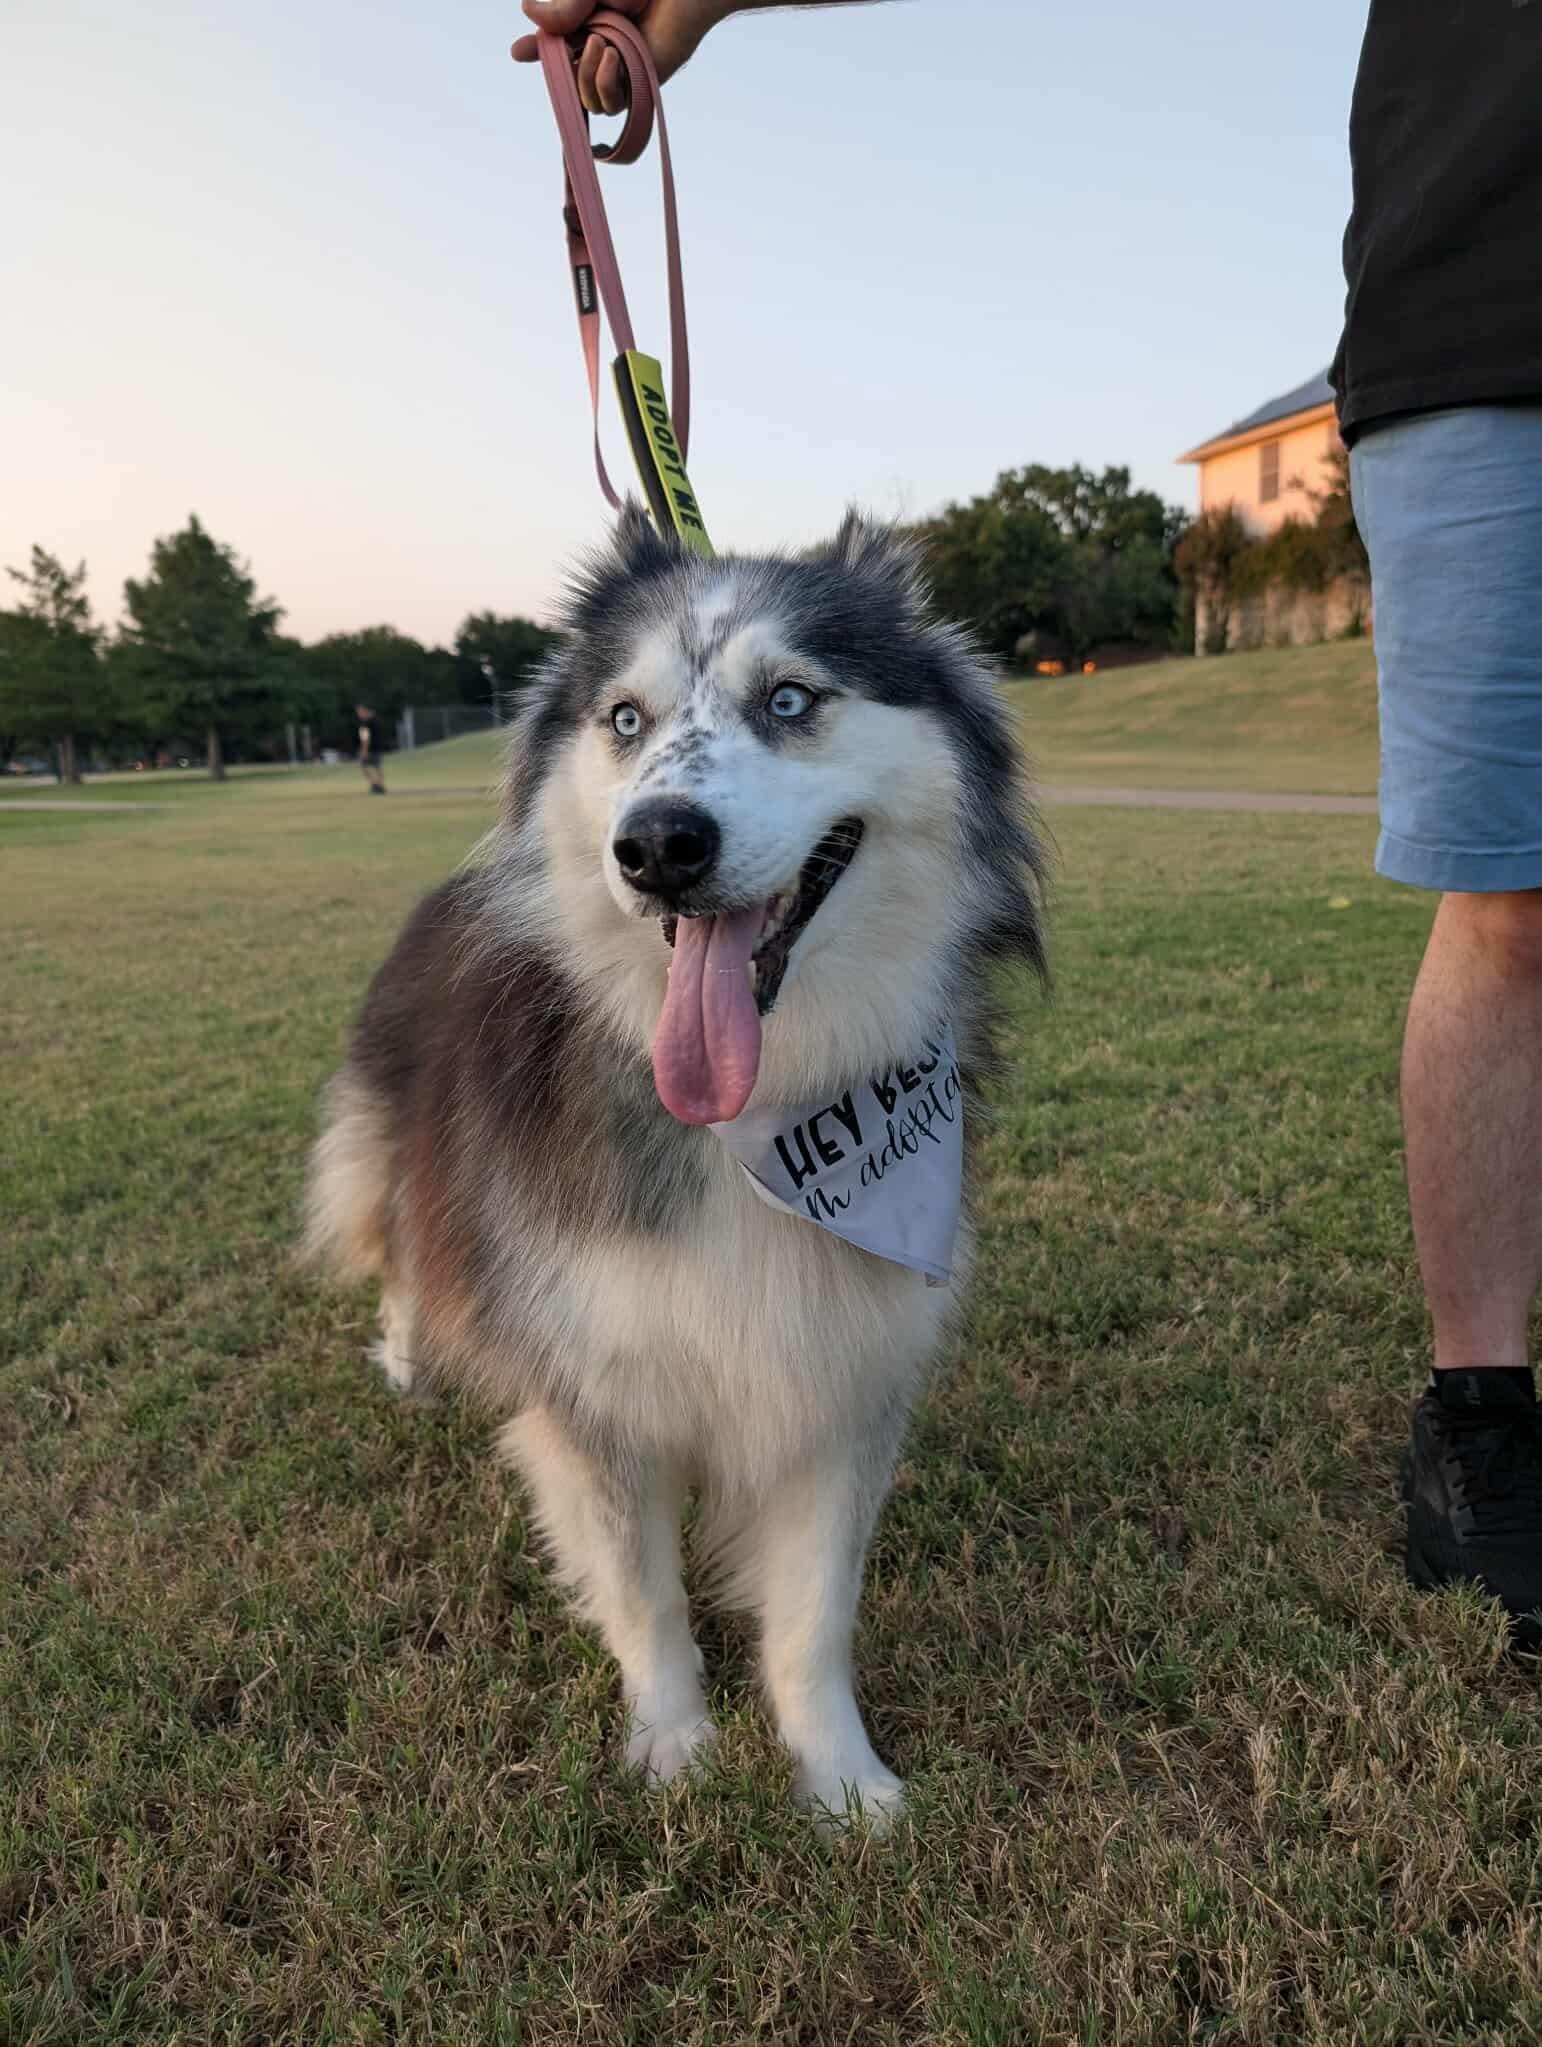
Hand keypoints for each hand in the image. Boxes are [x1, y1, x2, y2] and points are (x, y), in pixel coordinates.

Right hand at [512, 0, 729, 111]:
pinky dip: (605, 85)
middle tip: (572, 44)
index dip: (537, 51)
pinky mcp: (640, 85)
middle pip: (567, 78)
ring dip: (586, 75)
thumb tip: (527, 11)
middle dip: (560, 66)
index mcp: (589, 24)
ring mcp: (620, 71)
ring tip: (602, 44)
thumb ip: (564, 8)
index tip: (518, 52)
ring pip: (588, 100)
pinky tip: (613, 58)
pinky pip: (611, 104)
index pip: (556, 46)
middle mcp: (602, 50)